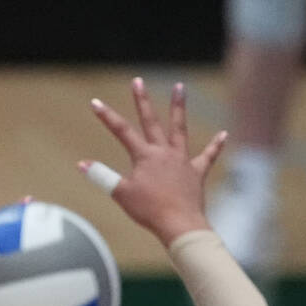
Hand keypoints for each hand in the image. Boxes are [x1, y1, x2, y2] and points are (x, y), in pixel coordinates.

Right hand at [81, 78, 227, 245]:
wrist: (180, 224)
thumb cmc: (150, 210)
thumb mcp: (121, 194)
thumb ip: (102, 176)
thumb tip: (82, 164)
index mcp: (145, 156)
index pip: (122, 132)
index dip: (107, 117)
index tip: (95, 102)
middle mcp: (164, 152)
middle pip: (151, 121)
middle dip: (141, 100)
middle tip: (137, 80)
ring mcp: (182, 160)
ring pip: (179, 129)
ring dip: (178, 107)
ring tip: (179, 87)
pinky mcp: (196, 172)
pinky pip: (208, 156)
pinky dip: (215, 145)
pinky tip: (223, 134)